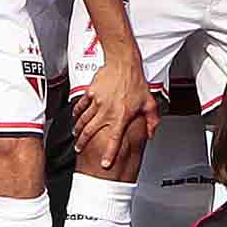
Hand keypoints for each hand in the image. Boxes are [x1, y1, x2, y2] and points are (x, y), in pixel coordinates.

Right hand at [70, 42, 158, 170]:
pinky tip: (75, 118)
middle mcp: (107, 111)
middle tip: (79, 149)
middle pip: (91, 132)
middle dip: (83, 143)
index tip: (105, 164)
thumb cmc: (135, 81)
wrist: (123, 63)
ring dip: (78, 131)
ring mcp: (97, 102)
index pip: (114, 139)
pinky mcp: (90, 93)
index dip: (109, 154)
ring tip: (76, 137)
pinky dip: (76, 114)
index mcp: (121, 116)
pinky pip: (80, 106)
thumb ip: (151, 120)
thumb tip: (151, 133)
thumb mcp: (149, 102)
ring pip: (83, 120)